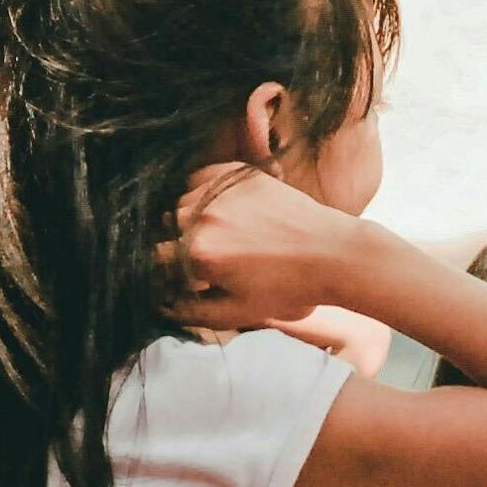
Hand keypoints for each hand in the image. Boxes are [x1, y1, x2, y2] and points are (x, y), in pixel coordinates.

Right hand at [163, 165, 374, 335]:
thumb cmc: (287, 288)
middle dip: (176, 243)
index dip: (164, 269)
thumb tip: (160, 303)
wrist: (332, 253)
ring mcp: (220, 190)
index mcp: (198, 253)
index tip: (181, 275)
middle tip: (203, 256)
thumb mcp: (238, 313)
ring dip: (188, 216)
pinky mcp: (238, 173)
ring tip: (217, 233)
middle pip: (164, 226)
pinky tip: (219, 208)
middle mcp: (202, 215)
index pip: (154, 257)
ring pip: (180, 200)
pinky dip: (201, 191)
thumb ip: (190, 311)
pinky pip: (201, 177)